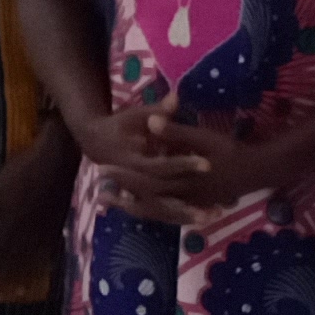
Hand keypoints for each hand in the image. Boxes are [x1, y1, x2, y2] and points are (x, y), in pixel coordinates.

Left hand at [0, 130, 75, 291]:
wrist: (59, 159)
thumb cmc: (23, 170)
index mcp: (9, 225)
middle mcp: (27, 234)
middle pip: (14, 264)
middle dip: (3, 282)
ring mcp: (45, 233)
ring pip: (33, 262)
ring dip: (22, 280)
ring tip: (15, 295)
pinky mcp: (60, 227)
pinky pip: (52, 253)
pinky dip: (46, 267)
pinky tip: (44, 275)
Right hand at [82, 103, 212, 221]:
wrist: (96, 141)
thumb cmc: (119, 126)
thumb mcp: (136, 116)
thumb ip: (157, 111)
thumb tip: (176, 97)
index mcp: (130, 161)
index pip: (160, 166)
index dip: (183, 164)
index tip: (208, 164)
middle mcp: (132, 183)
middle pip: (162, 196)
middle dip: (188, 201)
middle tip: (218, 204)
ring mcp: (136, 194)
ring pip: (162, 210)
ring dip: (186, 215)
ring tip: (214, 215)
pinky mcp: (142, 199)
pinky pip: (162, 213)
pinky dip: (180, 216)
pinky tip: (204, 218)